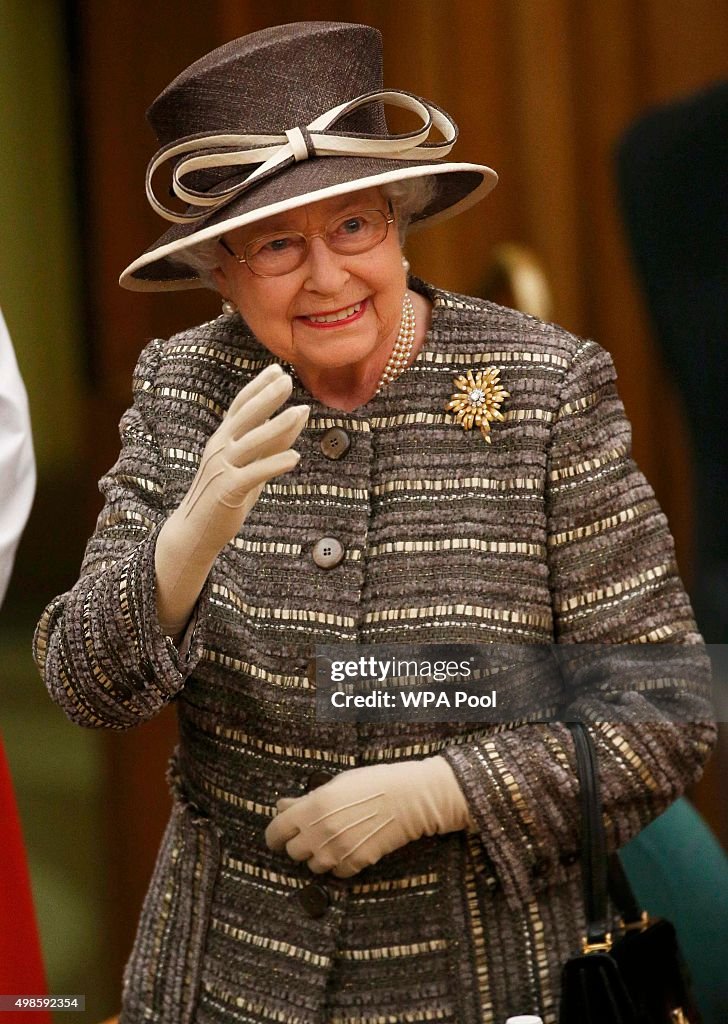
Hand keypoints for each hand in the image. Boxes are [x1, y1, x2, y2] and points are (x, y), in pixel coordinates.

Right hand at [155, 363, 307, 635]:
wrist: (196, 530)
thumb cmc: (226, 496)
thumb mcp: (250, 465)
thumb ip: (271, 444)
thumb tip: (296, 419)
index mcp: (222, 439)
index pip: (239, 406)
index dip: (257, 387)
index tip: (276, 370)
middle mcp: (220, 448)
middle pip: (245, 417)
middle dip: (267, 397)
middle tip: (287, 380)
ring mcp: (222, 468)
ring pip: (252, 442)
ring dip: (278, 426)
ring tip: (300, 412)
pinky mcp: (228, 490)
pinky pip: (255, 474)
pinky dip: (274, 464)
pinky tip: (294, 458)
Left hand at [264, 756, 472, 877]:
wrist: (408, 799)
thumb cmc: (373, 783)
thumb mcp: (336, 784)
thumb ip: (306, 799)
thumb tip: (281, 806)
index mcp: (312, 808)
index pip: (276, 832)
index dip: (275, 835)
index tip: (280, 836)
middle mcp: (320, 832)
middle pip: (293, 852)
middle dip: (300, 844)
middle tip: (312, 834)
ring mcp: (338, 851)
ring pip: (313, 865)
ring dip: (319, 856)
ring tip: (334, 840)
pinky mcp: (355, 864)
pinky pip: (336, 872)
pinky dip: (339, 864)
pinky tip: (349, 847)